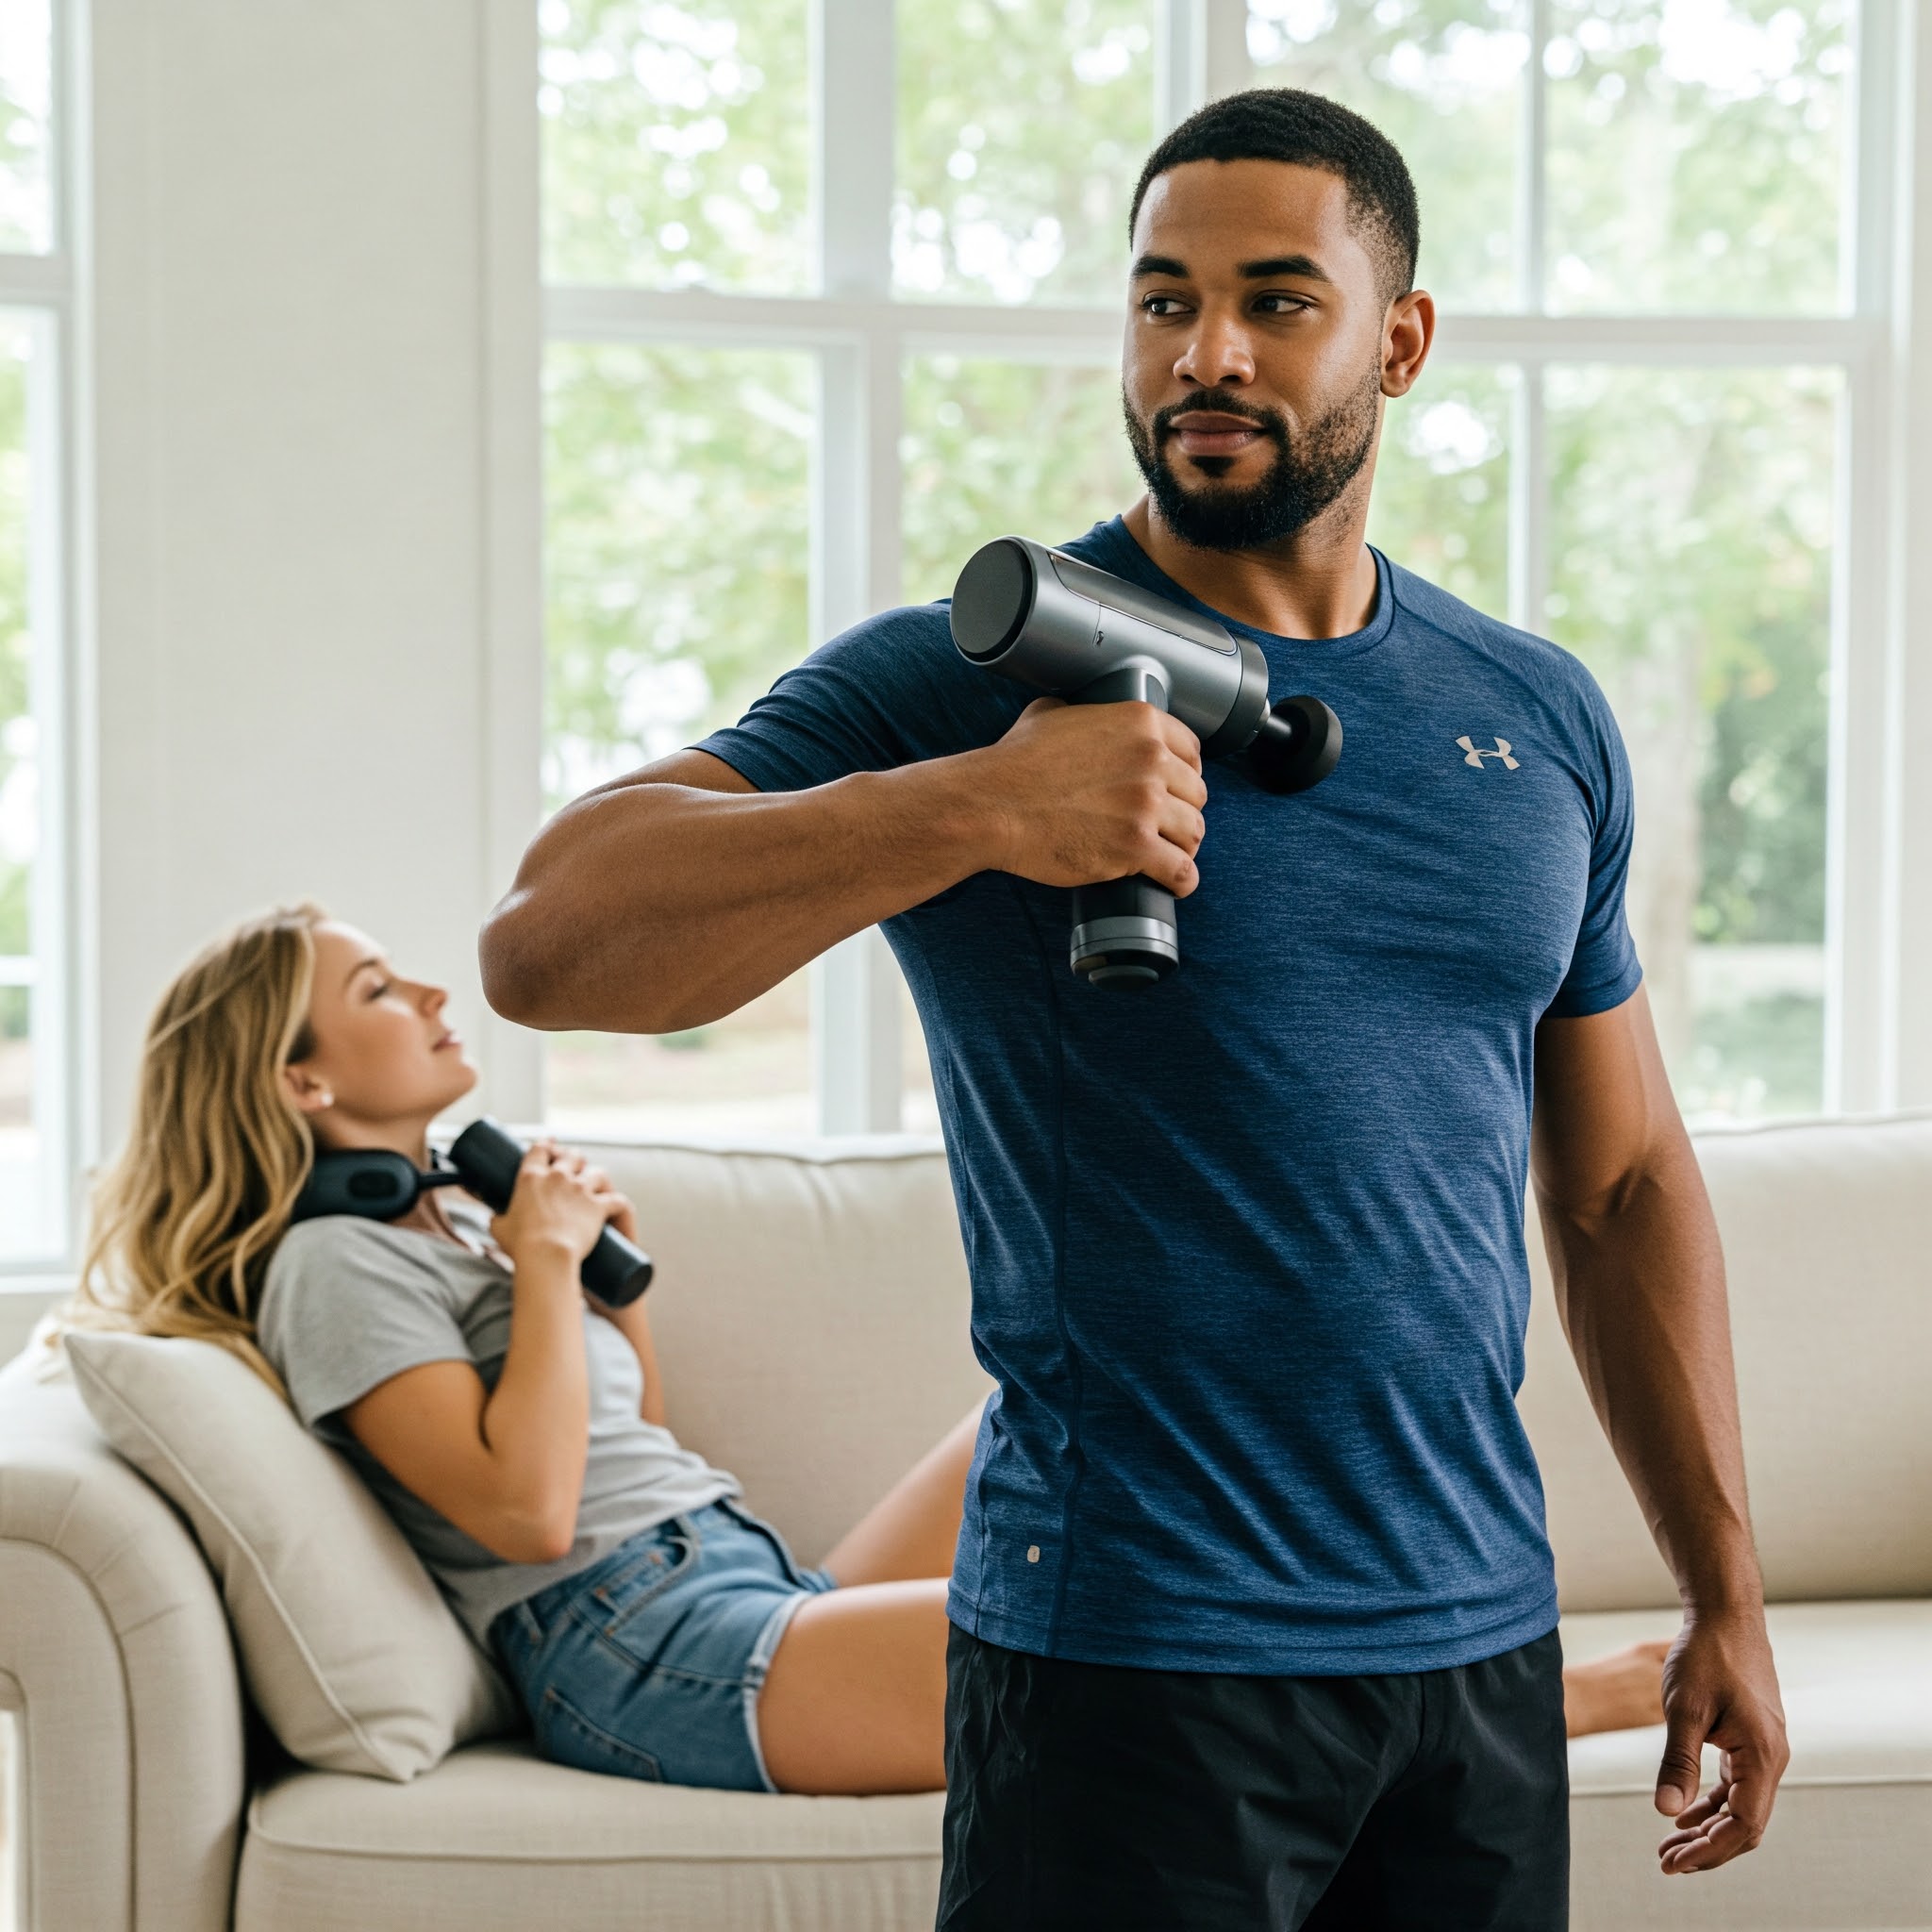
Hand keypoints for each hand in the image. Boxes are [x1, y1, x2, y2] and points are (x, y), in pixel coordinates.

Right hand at [490, 1140, 626, 1273]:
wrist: (545, 1255)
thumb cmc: (519, 1244)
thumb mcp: (499, 1228)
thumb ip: (498, 1219)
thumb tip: (495, 1219)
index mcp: (531, 1177)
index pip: (540, 1149)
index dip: (547, 1145)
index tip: (551, 1145)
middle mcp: (558, 1176)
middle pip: (572, 1155)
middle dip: (575, 1158)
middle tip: (576, 1166)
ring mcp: (580, 1189)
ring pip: (597, 1173)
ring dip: (598, 1178)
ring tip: (599, 1185)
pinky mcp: (598, 1206)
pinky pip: (617, 1200)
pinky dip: (620, 1206)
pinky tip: (619, 1212)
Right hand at [978, 696, 1208, 897]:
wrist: (992, 805)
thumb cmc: (1014, 763)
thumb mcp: (1049, 716)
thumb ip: (1079, 714)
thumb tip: (1075, 716)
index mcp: (1139, 723)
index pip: (1191, 750)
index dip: (1186, 773)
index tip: (1177, 789)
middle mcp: (1151, 760)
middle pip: (1195, 793)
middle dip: (1183, 811)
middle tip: (1166, 825)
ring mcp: (1146, 805)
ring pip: (1193, 831)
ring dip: (1183, 845)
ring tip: (1168, 854)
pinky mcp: (1135, 847)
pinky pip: (1180, 869)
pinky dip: (1181, 880)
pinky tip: (1175, 884)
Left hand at [1652, 1610, 1788, 1873]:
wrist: (1725, 1615)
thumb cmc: (1705, 1655)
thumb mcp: (1684, 1708)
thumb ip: (1677, 1762)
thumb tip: (1666, 1811)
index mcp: (1762, 1756)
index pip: (1743, 1825)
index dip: (1710, 1850)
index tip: (1674, 1862)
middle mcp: (1771, 1759)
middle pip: (1745, 1824)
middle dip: (1707, 1847)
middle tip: (1666, 1862)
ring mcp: (1764, 1750)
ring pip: (1740, 1806)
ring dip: (1707, 1827)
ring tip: (1669, 1844)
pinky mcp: (1751, 1739)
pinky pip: (1736, 1785)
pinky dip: (1711, 1802)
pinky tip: (1684, 1812)